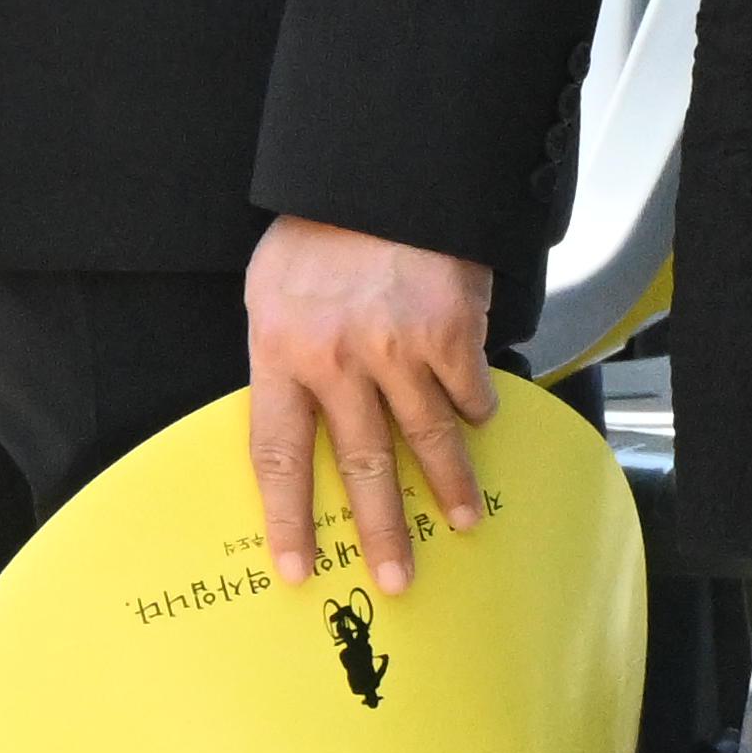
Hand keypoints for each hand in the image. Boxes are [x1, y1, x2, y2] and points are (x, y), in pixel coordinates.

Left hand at [247, 213, 497, 585]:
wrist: (380, 172)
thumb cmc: (320, 229)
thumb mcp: (272, 293)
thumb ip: (283, 356)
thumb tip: (299, 417)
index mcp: (281, 355)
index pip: (279, 458)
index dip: (289, 519)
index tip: (298, 569)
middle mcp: (338, 361)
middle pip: (361, 467)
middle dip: (381, 531)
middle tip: (397, 580)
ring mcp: (397, 349)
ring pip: (426, 439)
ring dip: (447, 488)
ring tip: (463, 523)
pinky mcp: (450, 331)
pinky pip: (468, 391)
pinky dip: (476, 410)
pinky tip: (480, 423)